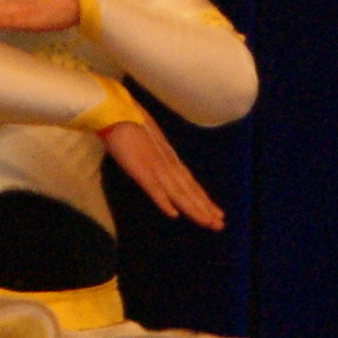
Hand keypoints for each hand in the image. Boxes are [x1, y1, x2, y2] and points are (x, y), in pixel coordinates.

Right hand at [100, 114, 224, 228]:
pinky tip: (173, 214)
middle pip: (190, 191)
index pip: (191, 184)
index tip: (217, 214)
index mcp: (170, 160)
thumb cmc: (131, 126)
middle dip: (205, 208)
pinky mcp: (141, 170)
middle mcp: (169, 165)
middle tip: (220, 225)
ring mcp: (156, 168)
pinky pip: (154, 189)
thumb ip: (158, 160)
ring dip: (193, 209)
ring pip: (178, 193)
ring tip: (207, 223)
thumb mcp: (151, 147)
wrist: (117, 112)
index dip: (204, 200)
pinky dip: (164, 202)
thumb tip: (162, 172)